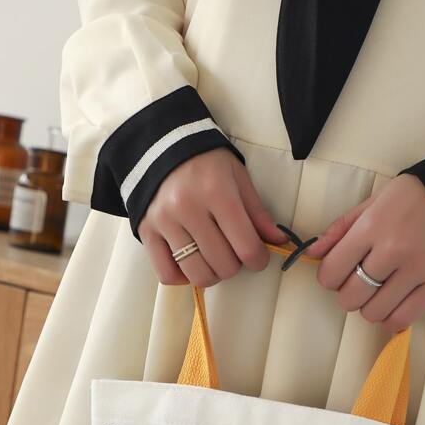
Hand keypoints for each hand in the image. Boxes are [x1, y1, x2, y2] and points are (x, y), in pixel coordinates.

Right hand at [138, 147, 288, 286]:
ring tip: (214, 260)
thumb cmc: (206, 163)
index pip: (246, 246)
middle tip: (234, 253)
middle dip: (236, 266)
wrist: (161, 146)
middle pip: (223, 265)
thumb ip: (258, 213)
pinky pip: (167, 274)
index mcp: (217, 192)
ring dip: (212, 275)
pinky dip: (183, 278)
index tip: (258, 257)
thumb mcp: (238, 178)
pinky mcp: (146, 232)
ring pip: (196, 274)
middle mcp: (187, 208)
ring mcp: (164, 222)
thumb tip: (278, 242)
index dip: (259, 260)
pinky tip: (191, 264)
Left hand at [305, 174, 424, 333]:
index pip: (332, 272)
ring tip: (380, 291)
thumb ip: (341, 229)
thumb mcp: (373, 203)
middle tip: (360, 281)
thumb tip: (312, 254)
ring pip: (374, 313)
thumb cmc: (413, 198)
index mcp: (372, 227)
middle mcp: (393, 251)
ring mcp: (418, 271)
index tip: (339, 271)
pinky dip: (391, 317)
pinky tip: (395, 302)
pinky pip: (402, 320)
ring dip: (370, 306)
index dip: (329, 277)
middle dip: (349, 293)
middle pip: (351, 297)